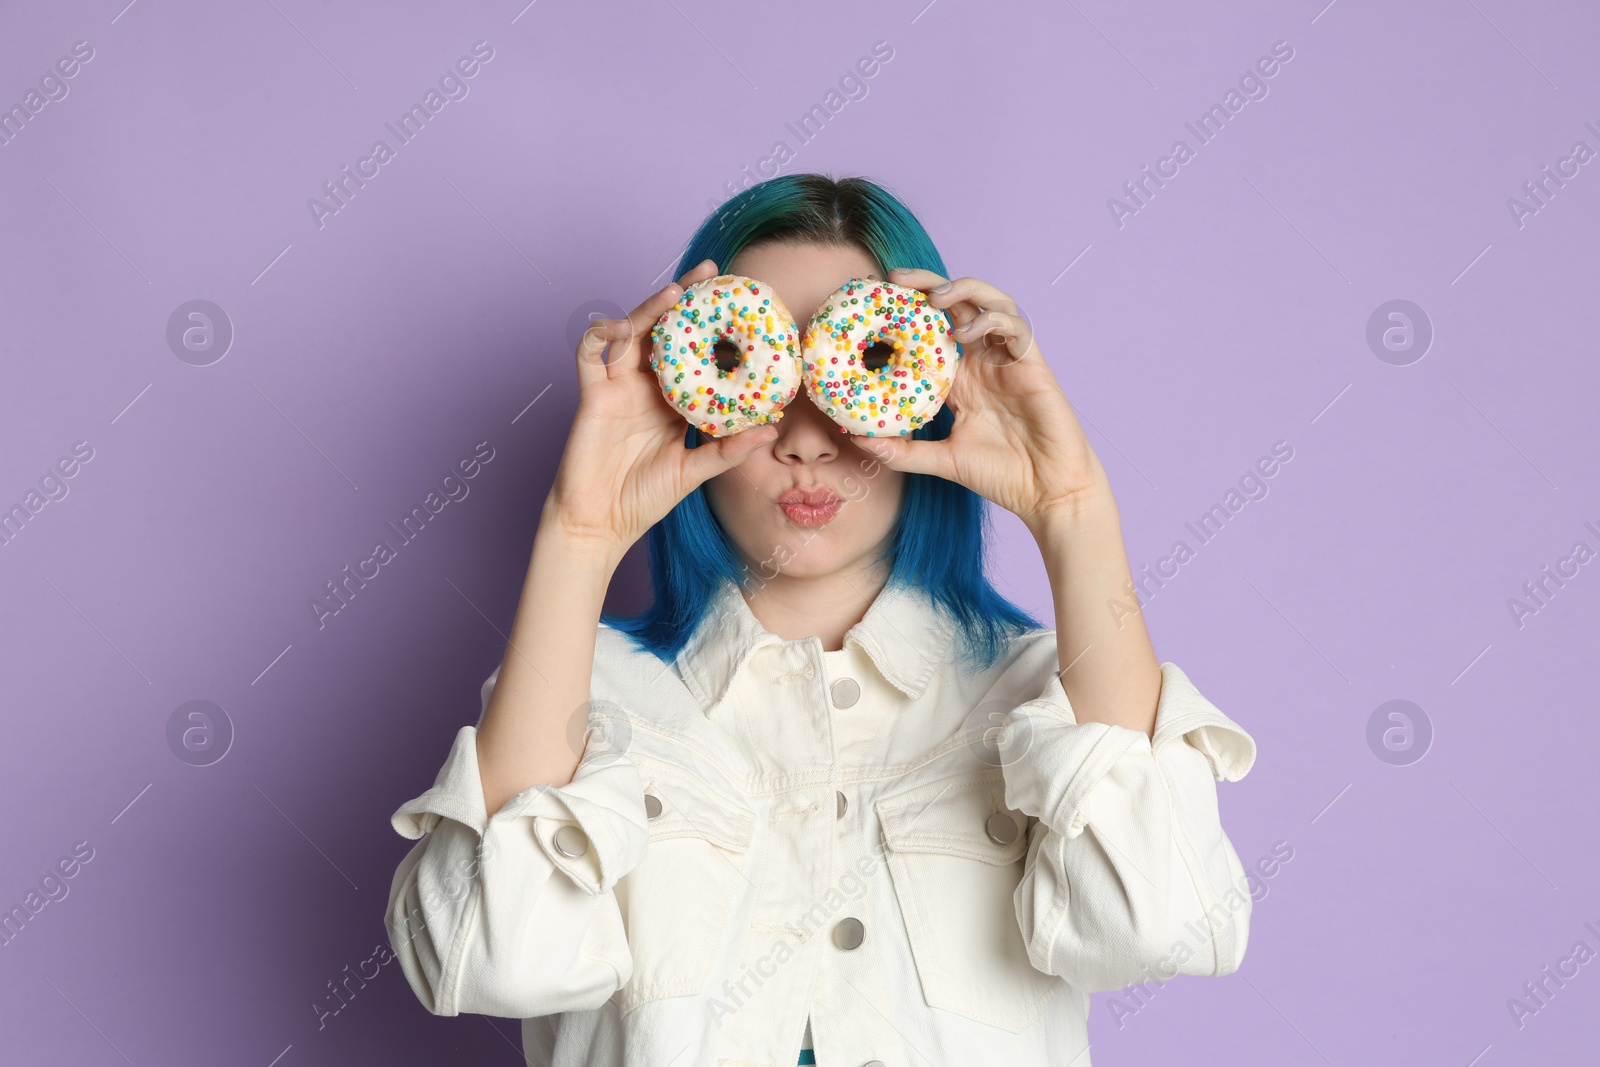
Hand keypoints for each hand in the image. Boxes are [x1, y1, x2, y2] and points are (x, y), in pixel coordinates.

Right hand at [544, 259, 778, 554]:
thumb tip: (772, 428)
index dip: (713, 327)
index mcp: (672, 400)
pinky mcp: (592, 395)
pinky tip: (623, 326)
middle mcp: (646, 386)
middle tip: (711, 273)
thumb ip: (729, 450)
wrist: (600, 525)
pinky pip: (590, 353)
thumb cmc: (644, 500)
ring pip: (631, 332)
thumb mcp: (696, 472)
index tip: (741, 305)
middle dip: (683, 298)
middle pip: (664, 330)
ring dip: (650, 308)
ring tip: (675, 293)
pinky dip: (603, 333)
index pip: (695, 352)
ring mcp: (617, 387)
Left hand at [872, 268, 1111, 530]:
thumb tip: (856, 438)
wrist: (1048, 492)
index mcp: (960, 379)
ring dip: (963, 290)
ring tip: (934, 297)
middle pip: (957, 304)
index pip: (931, 331)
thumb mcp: (941, 460)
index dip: (907, 313)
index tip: (874, 303)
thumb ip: (901, 451)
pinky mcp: (1032, 364)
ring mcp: (1008, 360)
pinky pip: (1014, 327)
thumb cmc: (1002, 475)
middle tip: (895, 279)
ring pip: (990, 302)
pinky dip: (990, 321)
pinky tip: (967, 334)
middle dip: (928, 283)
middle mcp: (983, 362)